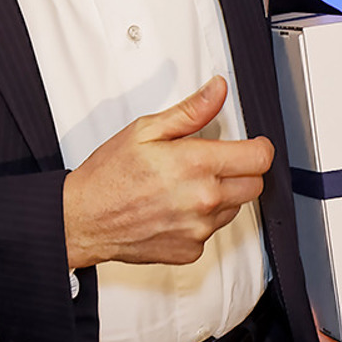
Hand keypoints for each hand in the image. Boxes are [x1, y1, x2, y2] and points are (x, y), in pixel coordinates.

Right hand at [62, 76, 274, 268]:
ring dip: (222, 195)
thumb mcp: (146, 129)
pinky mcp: (190, 250)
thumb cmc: (108, 176)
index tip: (252, 144)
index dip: (259, 147)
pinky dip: (202, 219)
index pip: (259, 158)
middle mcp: (203, 200)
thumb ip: (191, 111)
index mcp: (196, 165)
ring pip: (235, 207)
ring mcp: (198, 229)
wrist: (82, 219)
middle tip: (216, 162)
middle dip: (243, 170)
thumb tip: (217, 91)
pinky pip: (212, 231)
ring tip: (187, 185)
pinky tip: (176, 208)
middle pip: (255, 184)